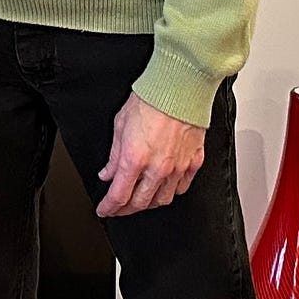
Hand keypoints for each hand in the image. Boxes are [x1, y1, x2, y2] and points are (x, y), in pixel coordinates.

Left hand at [98, 93, 207, 217]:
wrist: (179, 87)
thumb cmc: (150, 100)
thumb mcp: (120, 126)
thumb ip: (114, 156)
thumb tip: (107, 173)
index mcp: (135, 160)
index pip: (118, 196)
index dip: (108, 208)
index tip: (104, 210)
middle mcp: (157, 168)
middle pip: (140, 203)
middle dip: (126, 210)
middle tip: (119, 208)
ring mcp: (177, 167)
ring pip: (162, 199)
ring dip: (149, 203)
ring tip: (141, 199)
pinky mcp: (193, 161)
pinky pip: (182, 187)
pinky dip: (171, 191)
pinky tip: (165, 187)